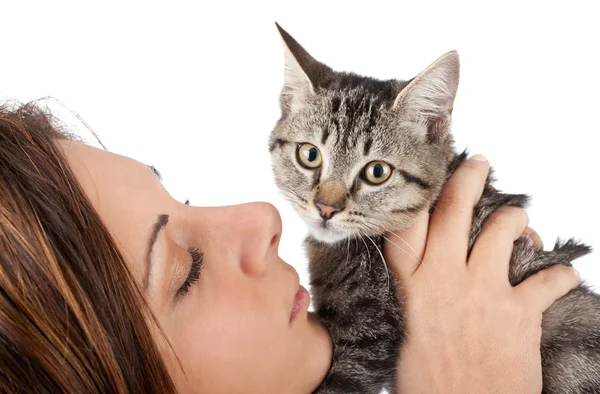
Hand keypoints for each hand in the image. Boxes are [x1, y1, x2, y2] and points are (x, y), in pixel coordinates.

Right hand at [384, 155, 579, 393]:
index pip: (406, 230)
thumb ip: (413, 305)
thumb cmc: (431, 385)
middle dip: (468, 181)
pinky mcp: (520, 311)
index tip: (424, 177)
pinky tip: (560, 274)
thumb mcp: (404, 338)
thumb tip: (420, 288)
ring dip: (515, 221)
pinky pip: (549, 278)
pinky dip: (559, 273)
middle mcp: (445, 281)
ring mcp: (484, 292)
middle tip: (479, 164)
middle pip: (453, 214)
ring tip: (519, 222)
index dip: (415, 198)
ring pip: (502, 231)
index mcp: (412, 289)